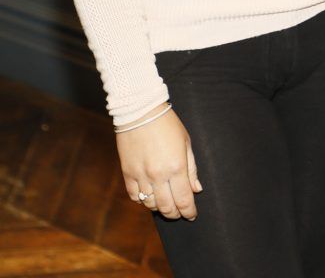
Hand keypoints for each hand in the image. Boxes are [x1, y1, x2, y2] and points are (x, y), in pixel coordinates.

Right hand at [117, 103, 201, 219]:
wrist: (140, 111)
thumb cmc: (167, 124)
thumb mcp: (185, 142)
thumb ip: (192, 168)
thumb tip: (196, 189)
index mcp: (176, 167)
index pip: (184, 200)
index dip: (189, 212)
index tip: (192, 215)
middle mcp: (158, 175)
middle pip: (167, 207)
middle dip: (176, 214)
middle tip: (180, 213)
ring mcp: (141, 175)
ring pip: (150, 205)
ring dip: (160, 208)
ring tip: (166, 203)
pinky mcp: (127, 173)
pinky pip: (135, 196)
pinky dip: (143, 201)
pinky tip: (150, 196)